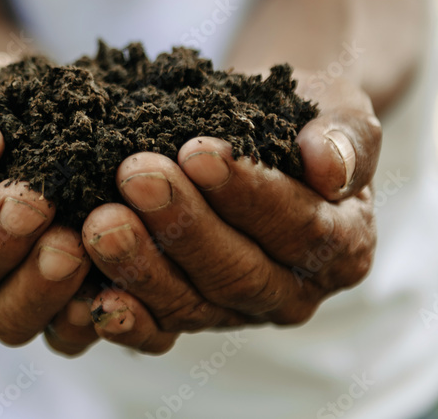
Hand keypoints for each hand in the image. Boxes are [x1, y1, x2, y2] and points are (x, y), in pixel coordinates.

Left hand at [51, 75, 379, 355]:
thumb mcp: (335, 109)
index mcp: (341, 247)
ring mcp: (235, 312)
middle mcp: (291, 292)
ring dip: (142, 264)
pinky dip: (125, 318)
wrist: (254, 131)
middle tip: (135, 176)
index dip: (247, 192)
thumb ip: (343, 138)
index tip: (198, 151)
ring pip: (190, 302)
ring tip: (99, 222)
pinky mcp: (186, 315)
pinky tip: (93, 297)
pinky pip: (157, 328)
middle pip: (237, 270)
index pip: (297, 226)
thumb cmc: (298, 119)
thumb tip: (327, 167)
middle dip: (182, 224)